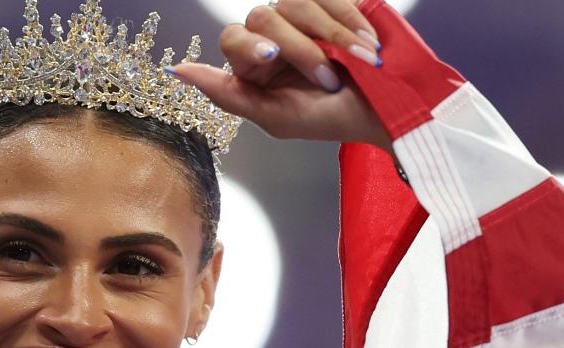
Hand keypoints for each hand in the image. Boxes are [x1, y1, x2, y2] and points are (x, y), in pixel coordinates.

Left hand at [170, 0, 391, 152]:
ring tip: (355, 62)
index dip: (248, 45)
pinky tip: (365, 45)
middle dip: (298, 49)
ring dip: (329, 34)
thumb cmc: (331, 120)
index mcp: (254, 67)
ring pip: (294, 1)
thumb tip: (177, 71)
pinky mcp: (334, 2)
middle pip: (262, 17)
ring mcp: (304, 16)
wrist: (386, 111)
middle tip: (327, 78)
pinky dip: (348, 19)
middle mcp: (274, 36)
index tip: (271, 57)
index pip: (232, 38)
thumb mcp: (276, 117)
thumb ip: (226, 94)